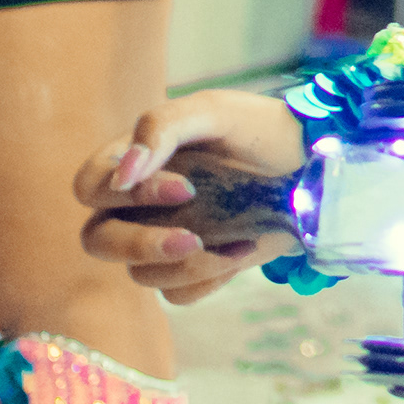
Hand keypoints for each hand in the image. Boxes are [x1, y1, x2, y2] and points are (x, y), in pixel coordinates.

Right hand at [77, 87, 310, 302]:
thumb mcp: (214, 111)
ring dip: (188, 264)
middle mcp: (139, 205)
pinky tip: (243, 249)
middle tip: (190, 239)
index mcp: (135, 161)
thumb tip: (122, 173)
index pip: (89, 185)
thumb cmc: (259, 129)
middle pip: (97, 240)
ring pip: (139, 274)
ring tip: (238, 243)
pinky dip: (210, 278)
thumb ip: (162, 127)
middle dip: (139, 245)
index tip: (184, 187)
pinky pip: (177, 293)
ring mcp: (164, 239)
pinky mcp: (194, 270)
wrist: (313, 167)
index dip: (120, 193)